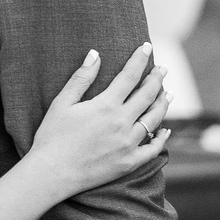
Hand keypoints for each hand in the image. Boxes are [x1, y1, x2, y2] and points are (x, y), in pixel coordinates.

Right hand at [31, 43, 170, 196]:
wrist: (52, 173)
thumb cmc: (52, 136)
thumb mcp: (62, 102)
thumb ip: (81, 78)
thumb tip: (95, 54)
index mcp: (106, 105)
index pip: (129, 76)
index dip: (139, 59)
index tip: (146, 47)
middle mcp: (122, 123)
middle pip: (147, 95)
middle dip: (156, 78)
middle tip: (162, 69)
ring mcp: (128, 144)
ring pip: (154, 119)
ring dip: (163, 103)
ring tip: (168, 93)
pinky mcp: (129, 162)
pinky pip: (153, 149)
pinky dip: (161, 138)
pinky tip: (165, 130)